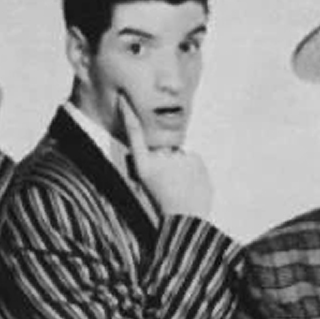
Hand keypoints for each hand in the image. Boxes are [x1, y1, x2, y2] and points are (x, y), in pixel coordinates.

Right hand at [120, 92, 211, 217]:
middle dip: (166, 161)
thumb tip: (165, 148)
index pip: (134, 135)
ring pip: (179, 155)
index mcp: (143, 167)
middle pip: (162, 149)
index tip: (124, 99)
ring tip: (181, 187)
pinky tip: (191, 185)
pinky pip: (192, 160)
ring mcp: (178, 159)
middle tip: (169, 184)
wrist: (186, 219)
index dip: (128, 115)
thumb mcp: (148, 184)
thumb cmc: (165, 203)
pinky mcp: (195, 160)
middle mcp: (159, 160)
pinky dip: (193, 170)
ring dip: (181, 167)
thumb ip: (154, 162)